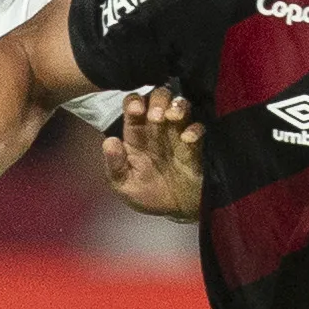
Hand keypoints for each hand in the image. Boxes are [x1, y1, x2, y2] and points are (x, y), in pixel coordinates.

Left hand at [102, 87, 203, 221]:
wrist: (176, 210)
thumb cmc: (148, 194)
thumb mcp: (124, 186)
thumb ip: (115, 165)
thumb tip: (109, 142)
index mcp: (136, 134)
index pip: (133, 106)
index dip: (134, 102)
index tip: (136, 110)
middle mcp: (157, 128)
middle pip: (159, 98)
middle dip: (157, 100)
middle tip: (156, 116)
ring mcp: (178, 134)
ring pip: (180, 106)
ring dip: (177, 106)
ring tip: (172, 117)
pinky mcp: (197, 145)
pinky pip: (199, 128)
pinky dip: (194, 129)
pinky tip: (187, 139)